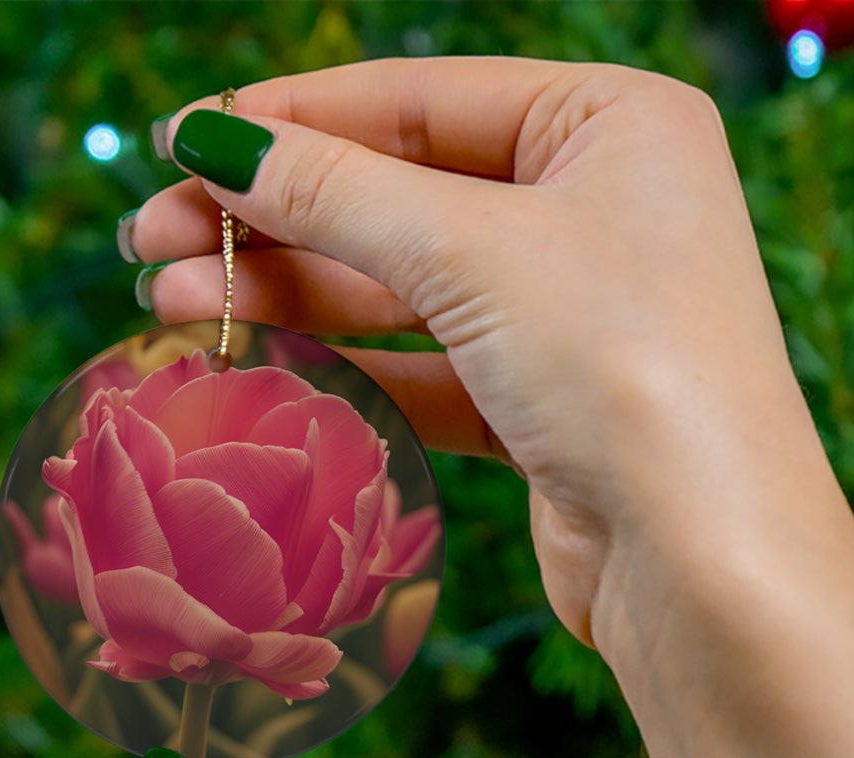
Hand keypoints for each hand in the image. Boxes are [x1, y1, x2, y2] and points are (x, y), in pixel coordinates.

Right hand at [128, 56, 816, 654]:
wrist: (704, 562)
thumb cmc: (624, 367)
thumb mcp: (471, 251)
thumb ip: (336, 192)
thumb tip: (214, 141)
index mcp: (613, 124)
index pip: (420, 99)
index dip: (292, 120)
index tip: (179, 142)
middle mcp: (600, 209)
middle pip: (402, 194)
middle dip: (273, 219)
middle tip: (149, 242)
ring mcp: (574, 314)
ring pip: (405, 288)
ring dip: (290, 296)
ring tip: (171, 305)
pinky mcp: (548, 408)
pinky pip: (427, 368)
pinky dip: (346, 368)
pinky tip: (258, 364)